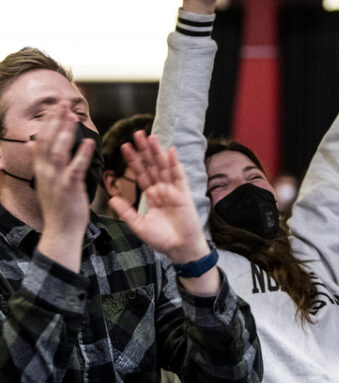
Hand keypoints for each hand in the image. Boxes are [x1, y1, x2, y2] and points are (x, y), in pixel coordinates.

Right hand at [34, 104, 94, 270]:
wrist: (61, 230)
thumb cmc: (60, 207)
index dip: (47, 123)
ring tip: (73, 116)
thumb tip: (33, 145)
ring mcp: (56, 179)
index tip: (54, 107)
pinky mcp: (69, 188)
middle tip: (62, 103)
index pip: (42, 140)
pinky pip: (76, 168)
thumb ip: (42, 162)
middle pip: (48, 140)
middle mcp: (46, 172)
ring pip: (59, 151)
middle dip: (54, 121)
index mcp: (42, 169)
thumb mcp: (47, 182)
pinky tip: (89, 142)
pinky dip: (82, 154)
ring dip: (65, 132)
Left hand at [108, 132, 210, 264]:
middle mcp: (162, 190)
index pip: (141, 174)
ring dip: (158, 152)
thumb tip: (112, 198)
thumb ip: (126, 212)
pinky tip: (170, 151)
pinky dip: (175, 163)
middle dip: (144, 150)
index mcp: (152, 196)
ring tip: (151, 137)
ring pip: (164, 167)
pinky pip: (179, 176)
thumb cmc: (162, 239)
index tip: (124, 147)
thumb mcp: (139, 225)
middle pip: (152, 165)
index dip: (133, 161)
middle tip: (137, 134)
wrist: (180, 249)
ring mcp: (174, 190)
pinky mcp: (184, 194)